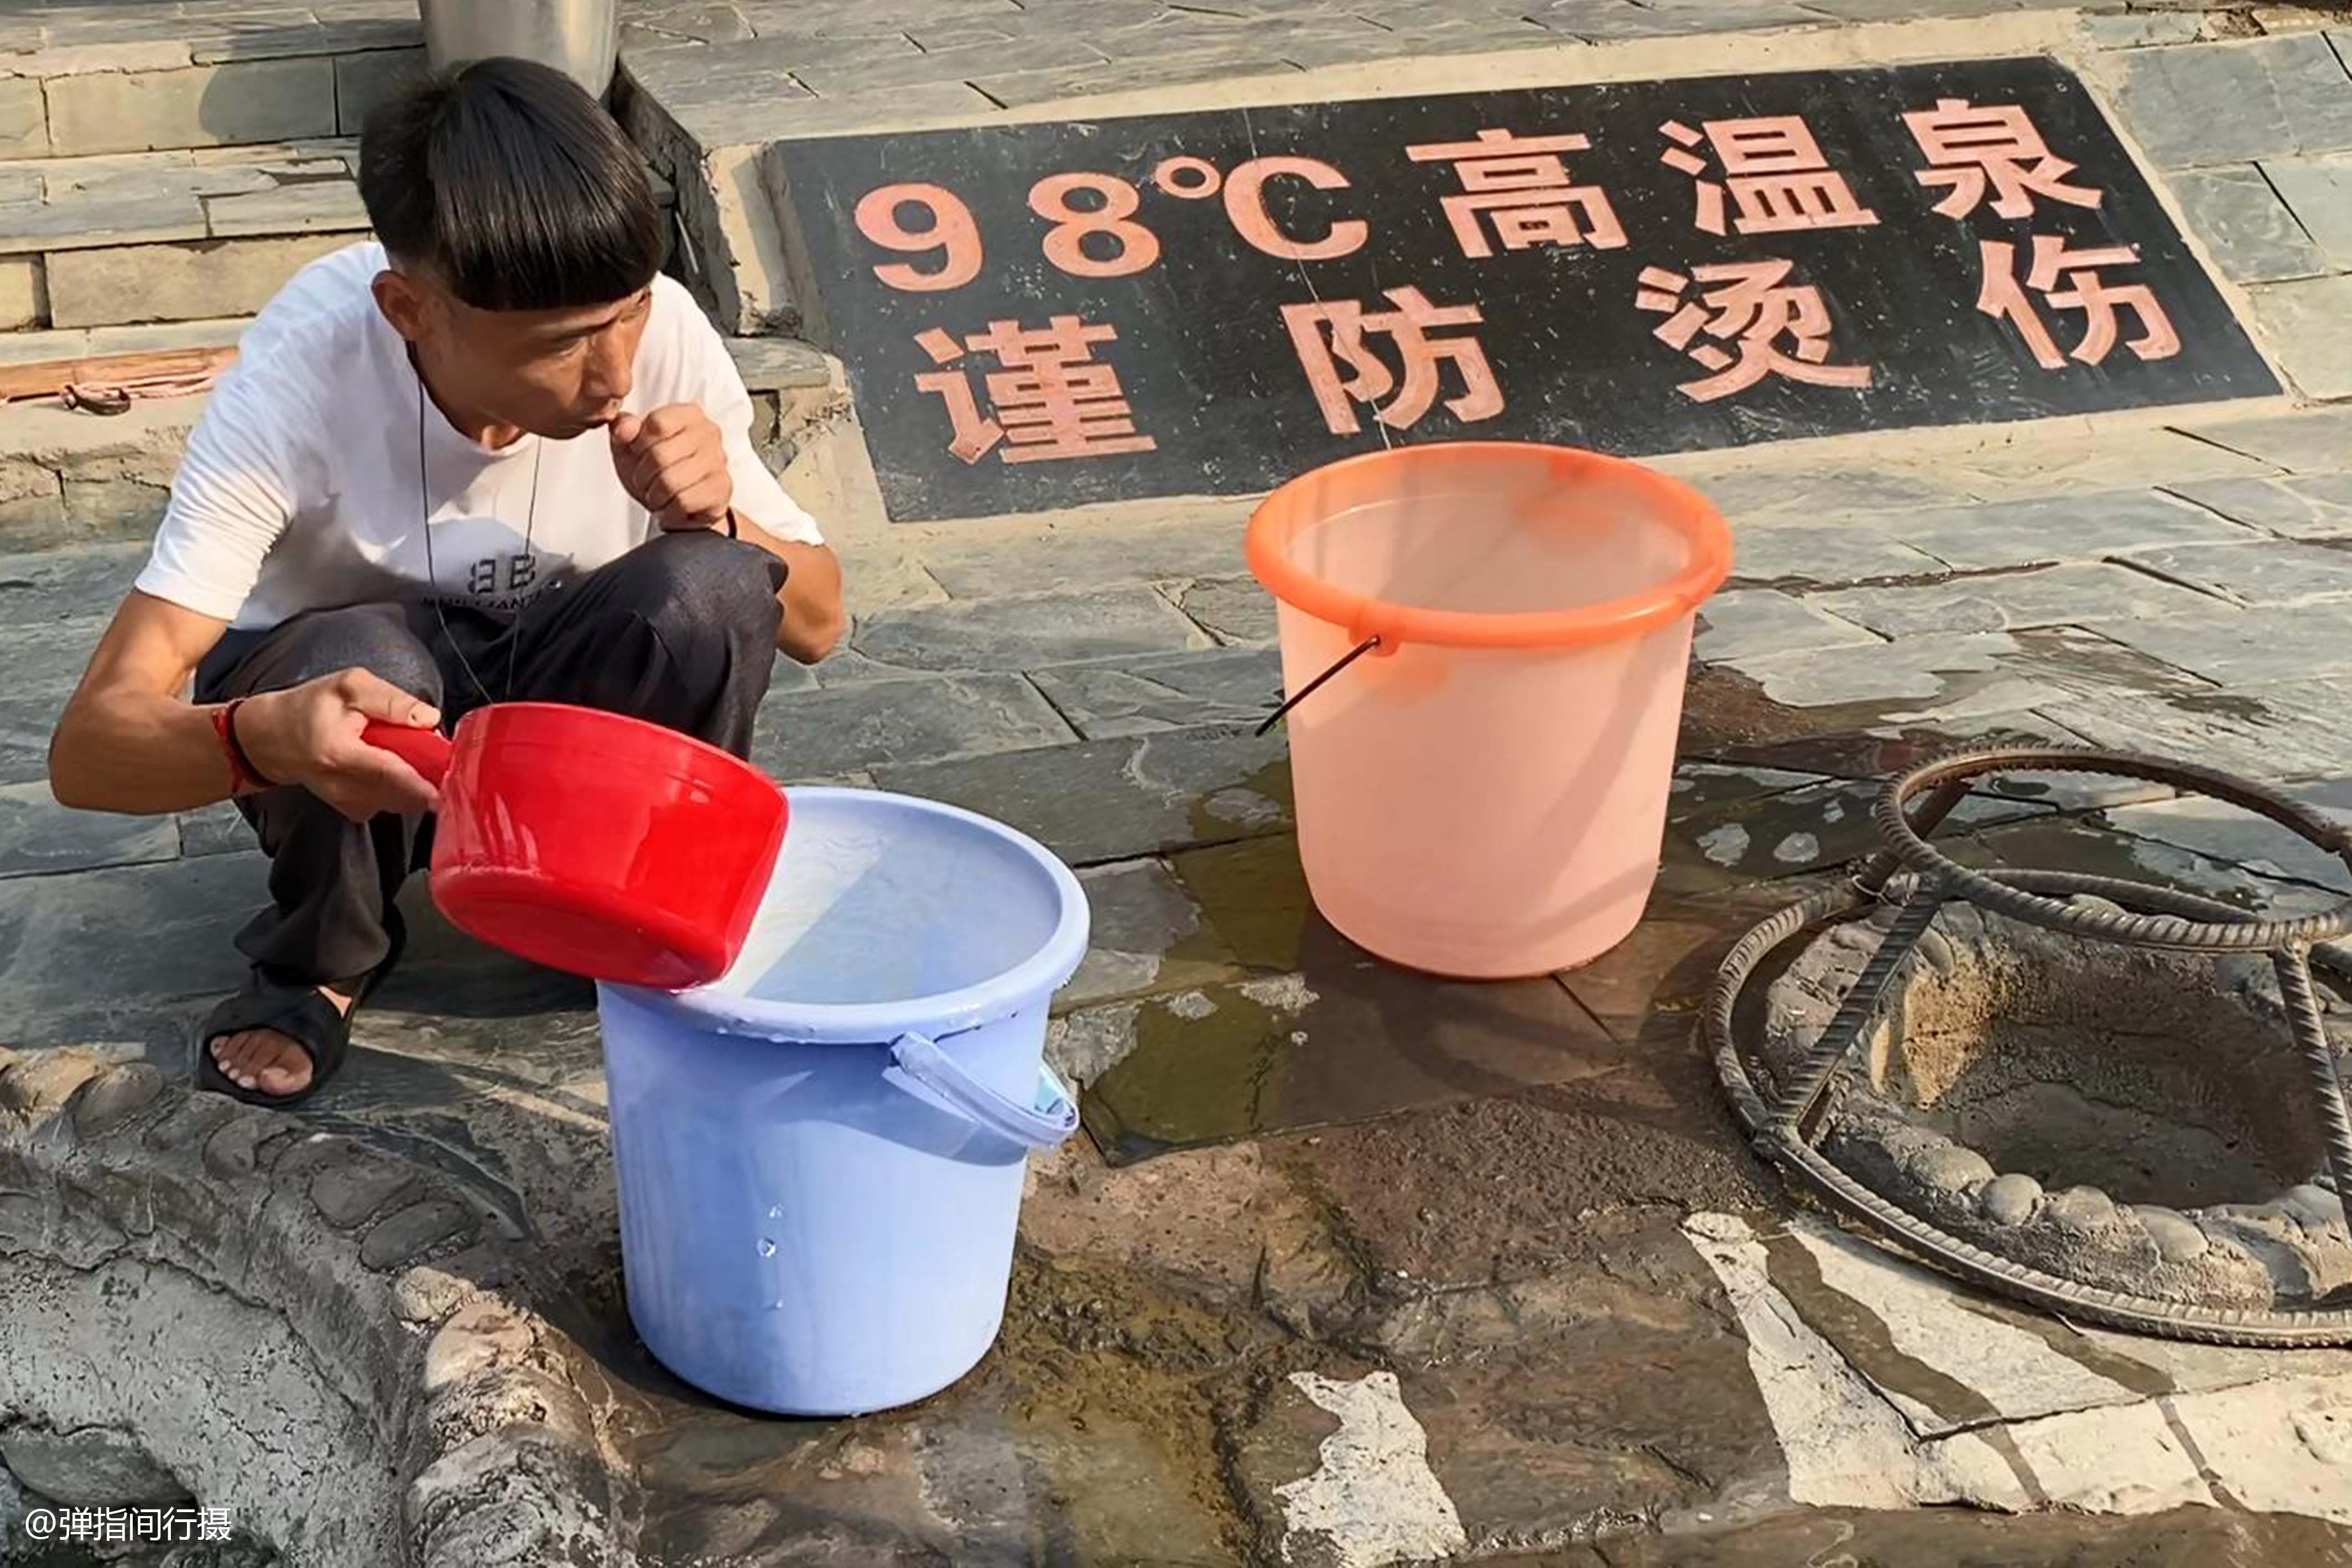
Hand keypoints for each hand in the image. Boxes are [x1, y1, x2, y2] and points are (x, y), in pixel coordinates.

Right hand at [237, 669, 441, 821]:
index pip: (388, 772)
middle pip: (403, 790)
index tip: (448, 785)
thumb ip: (390, 700)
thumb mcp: (348, 686)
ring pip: (402, 799)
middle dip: (427, 774)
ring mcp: (350, 802)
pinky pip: (392, 802)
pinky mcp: (355, 809)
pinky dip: (402, 787)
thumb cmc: (307, 708)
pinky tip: (393, 766)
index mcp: (340, 754)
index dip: (421, 781)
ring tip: (404, 752)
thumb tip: (428, 717)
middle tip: (430, 749)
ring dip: (416, 780)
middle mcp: (344, 786)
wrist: (270, 738)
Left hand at [609, 404, 733, 531]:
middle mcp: (709, 433)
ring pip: (671, 482)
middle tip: (645, 483)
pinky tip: (673, 507)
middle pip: (661, 455)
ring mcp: (719, 460)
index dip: (639, 444)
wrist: (680, 504)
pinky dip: (670, 511)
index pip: (658, 423)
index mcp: (688, 414)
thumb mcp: (630, 445)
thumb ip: (622, 428)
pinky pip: (684, 502)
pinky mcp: (722, 488)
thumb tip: (625, 427)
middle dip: (643, 477)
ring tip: (659, 496)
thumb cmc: (656, 471)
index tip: (638, 454)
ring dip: (655, 496)